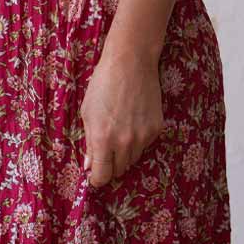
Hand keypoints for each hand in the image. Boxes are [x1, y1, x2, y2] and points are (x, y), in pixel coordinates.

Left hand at [79, 46, 164, 186]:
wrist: (131, 63)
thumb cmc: (103, 85)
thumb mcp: (88, 113)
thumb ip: (89, 143)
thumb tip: (90, 165)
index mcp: (103, 140)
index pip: (102, 175)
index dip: (97, 179)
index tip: (95, 176)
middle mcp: (125, 142)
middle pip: (119, 170)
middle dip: (110, 165)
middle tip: (105, 152)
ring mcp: (143, 137)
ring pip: (133, 159)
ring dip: (124, 154)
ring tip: (119, 132)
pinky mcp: (156, 129)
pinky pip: (145, 145)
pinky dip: (138, 140)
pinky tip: (132, 121)